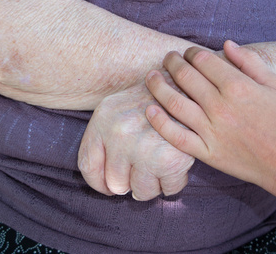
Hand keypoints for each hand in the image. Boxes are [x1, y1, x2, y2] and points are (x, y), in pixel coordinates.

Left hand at [77, 81, 194, 200]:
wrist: (186, 82)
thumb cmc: (151, 98)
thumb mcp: (117, 107)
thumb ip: (103, 139)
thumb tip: (109, 187)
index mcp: (104, 120)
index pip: (89, 167)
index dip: (100, 183)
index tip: (111, 185)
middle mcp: (121, 135)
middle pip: (116, 184)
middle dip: (129, 182)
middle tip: (143, 169)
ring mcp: (146, 149)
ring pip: (142, 191)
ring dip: (151, 185)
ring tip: (159, 167)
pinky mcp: (172, 159)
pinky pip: (169, 189)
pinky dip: (173, 183)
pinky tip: (175, 166)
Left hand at [145, 41, 275, 194]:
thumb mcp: (275, 85)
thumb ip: (250, 62)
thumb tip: (226, 44)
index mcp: (238, 87)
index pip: (203, 60)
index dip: (191, 52)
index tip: (188, 53)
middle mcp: (221, 107)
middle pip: (186, 77)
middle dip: (172, 63)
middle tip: (168, 59)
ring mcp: (211, 132)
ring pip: (175, 103)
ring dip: (158, 86)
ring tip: (151, 76)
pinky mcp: (207, 153)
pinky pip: (176, 137)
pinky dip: (160, 123)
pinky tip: (150, 110)